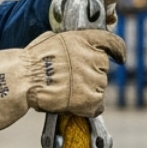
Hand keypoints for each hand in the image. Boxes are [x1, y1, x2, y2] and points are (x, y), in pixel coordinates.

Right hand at [0, 28, 125, 129]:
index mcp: (85, 39)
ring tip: (67, 93)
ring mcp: (95, 79)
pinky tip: (75, 107)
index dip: (118, 51)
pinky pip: (97, 106)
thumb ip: (69, 44)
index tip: (120, 57)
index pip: (112, 42)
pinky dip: (88, 108)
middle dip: (90, 74)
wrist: (26, 79)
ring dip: (88, 91)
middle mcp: (95, 57)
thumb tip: (71, 50)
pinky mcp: (92, 99)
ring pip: (100, 87)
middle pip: (102, 68)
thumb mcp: (51, 40)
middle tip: (71, 80)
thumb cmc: (32, 60)